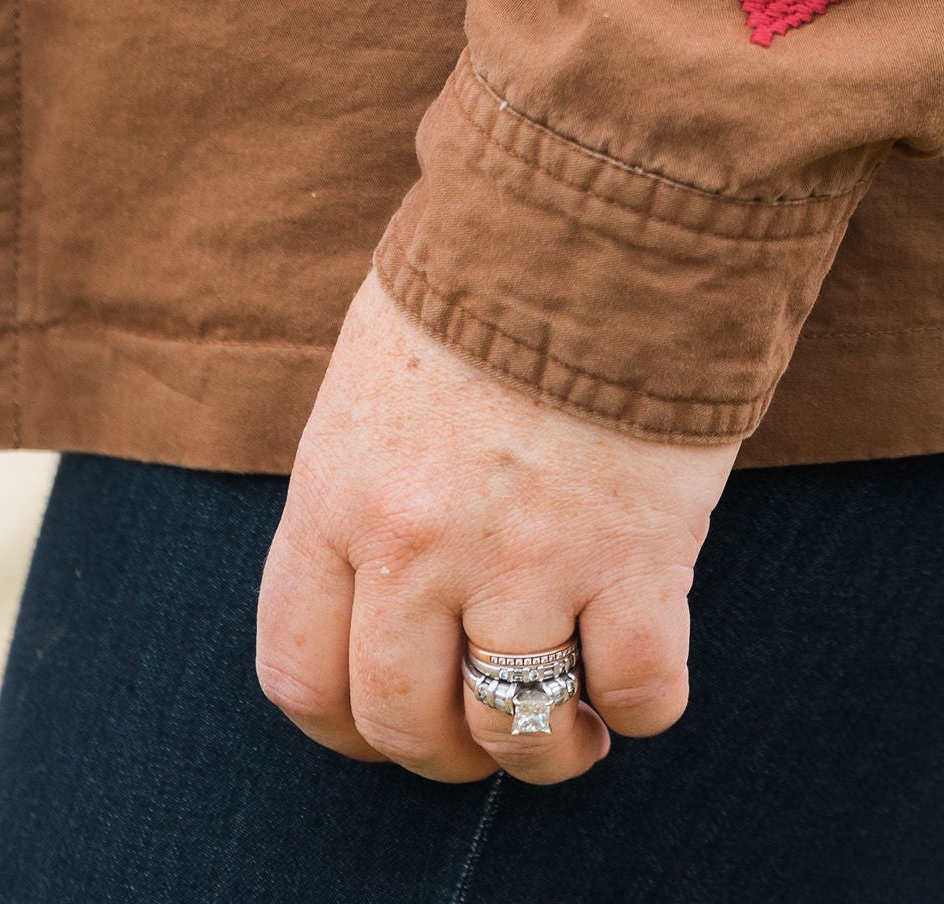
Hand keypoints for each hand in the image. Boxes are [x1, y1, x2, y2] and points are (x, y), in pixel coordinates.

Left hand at [257, 270, 736, 786]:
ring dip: (546, 746)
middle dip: (446, 750)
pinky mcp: (635, 552)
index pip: (301, 673)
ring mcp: (527, 555)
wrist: (603, 194)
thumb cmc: (496, 267)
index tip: (392, 721)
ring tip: (576, 720)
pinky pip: (638, 691)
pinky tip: (641, 664)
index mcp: (339, 491)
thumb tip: (384, 583)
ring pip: (515, 730)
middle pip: (403, 723)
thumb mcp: (379, 375)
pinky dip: (642, 702)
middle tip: (490, 725)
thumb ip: (368, 485)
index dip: (348, 726)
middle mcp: (416, 542)